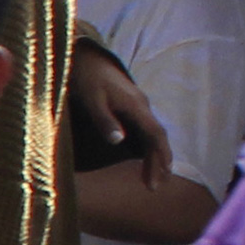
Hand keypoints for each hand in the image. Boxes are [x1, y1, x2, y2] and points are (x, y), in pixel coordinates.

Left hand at [68, 48, 169, 186]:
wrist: (84, 57)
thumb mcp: (92, 100)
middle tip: (156, 187)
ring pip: (152, 134)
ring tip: (154, 178)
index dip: (159, 156)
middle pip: (157, 137)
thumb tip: (120, 141)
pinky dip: (147, 146)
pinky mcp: (130, 106)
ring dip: (154, 156)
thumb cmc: (87, 78)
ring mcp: (137, 106)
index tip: (160, 176)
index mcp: (136, 105)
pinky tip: (143, 159)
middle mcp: (142, 106)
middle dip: (159, 162)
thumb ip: (105, 120)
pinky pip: (144, 130)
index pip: (155, 134)